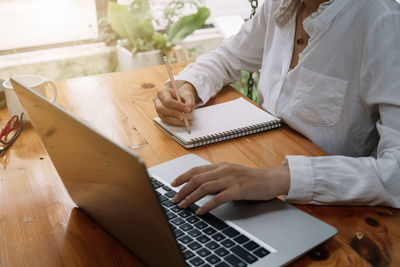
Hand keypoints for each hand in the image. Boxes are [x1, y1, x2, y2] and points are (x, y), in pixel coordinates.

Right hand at [153, 82, 199, 125]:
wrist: (180, 99)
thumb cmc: (183, 96)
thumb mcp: (188, 96)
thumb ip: (189, 102)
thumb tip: (188, 110)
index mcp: (162, 92)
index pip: (168, 100)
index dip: (178, 106)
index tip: (187, 109)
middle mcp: (157, 100)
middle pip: (162, 109)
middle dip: (174, 114)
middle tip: (184, 117)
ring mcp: (158, 109)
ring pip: (164, 117)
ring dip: (176, 121)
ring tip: (186, 121)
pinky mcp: (161, 116)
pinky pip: (167, 121)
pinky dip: (176, 123)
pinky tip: (184, 122)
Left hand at [171, 162, 289, 214]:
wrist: (271, 179)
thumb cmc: (251, 178)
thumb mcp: (231, 173)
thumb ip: (217, 177)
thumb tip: (200, 186)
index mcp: (221, 166)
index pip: (196, 170)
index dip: (182, 177)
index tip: (173, 184)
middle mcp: (224, 170)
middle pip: (197, 178)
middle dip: (183, 189)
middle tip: (174, 199)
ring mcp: (231, 179)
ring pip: (205, 187)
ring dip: (191, 197)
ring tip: (183, 205)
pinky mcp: (238, 190)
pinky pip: (218, 198)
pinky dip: (207, 205)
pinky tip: (200, 211)